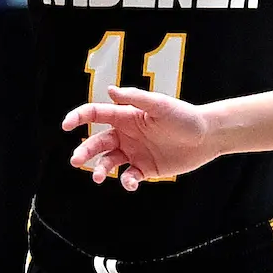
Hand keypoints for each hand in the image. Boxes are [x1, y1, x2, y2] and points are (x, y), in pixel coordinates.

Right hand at [64, 86, 218, 189]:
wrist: (207, 137)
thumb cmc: (184, 116)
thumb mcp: (160, 105)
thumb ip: (135, 98)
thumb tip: (110, 90)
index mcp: (126, 116)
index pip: (96, 114)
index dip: (78, 118)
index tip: (65, 126)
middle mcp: (126, 134)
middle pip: (97, 142)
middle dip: (84, 151)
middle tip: (75, 161)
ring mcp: (134, 152)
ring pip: (108, 162)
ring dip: (100, 169)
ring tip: (98, 177)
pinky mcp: (145, 169)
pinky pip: (128, 176)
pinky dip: (126, 181)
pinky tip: (131, 182)